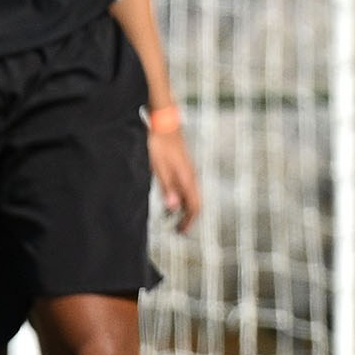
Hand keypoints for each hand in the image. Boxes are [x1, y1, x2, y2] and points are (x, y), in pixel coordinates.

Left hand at [149, 118, 201, 234]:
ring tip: (174, 217)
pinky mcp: (183, 166)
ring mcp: (188, 170)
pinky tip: (172, 198)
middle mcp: (191, 175)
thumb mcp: (158, 167)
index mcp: (187, 178)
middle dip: (188, 218)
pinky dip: (181, 197)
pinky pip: (186, 187)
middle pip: (195, 202)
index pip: (194, 206)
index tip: (180, 232)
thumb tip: (174, 208)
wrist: (164, 121)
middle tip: (178, 230)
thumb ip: (167, 187)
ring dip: (184, 208)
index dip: (188, 222)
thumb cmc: (158, 143)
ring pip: (191, 195)